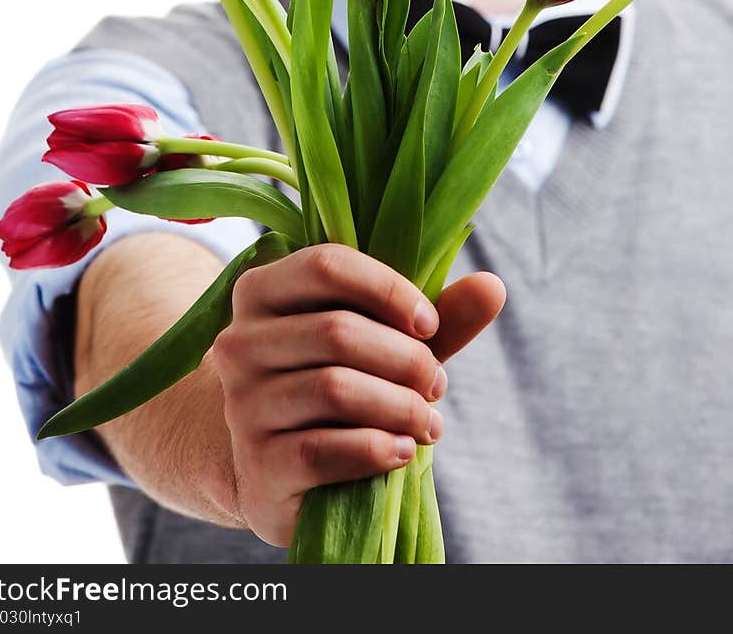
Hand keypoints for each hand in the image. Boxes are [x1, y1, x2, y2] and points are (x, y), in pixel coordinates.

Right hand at [211, 243, 504, 547]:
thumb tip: (493, 286)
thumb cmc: (336, 383)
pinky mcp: (257, 464)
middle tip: (436, 383)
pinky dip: (378, 448)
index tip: (429, 324)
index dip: (389, 290)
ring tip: (428, 421)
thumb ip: (436, 315)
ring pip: (335, 389)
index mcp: (263, 290)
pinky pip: (325, 449)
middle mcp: (239, 342)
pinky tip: (403, 450)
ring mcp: (242, 405)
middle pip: (337, 331)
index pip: (327, 265)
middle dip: (406, 359)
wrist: (275, 467)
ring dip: (400, 407)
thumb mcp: (383, 341)